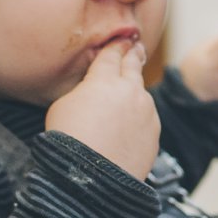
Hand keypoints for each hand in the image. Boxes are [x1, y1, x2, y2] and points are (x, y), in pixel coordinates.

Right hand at [46, 39, 158, 177]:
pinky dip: (140, 115)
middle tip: (135, 47)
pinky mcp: (154, 131)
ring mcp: (146, 110)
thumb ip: (83, 90)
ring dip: (136, 89)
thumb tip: (93, 90)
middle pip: (133, 65)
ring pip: (142, 93)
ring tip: (130, 90)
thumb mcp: (63, 105)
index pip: (111, 55)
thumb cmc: (69, 140)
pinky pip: (147, 117)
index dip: (115, 46)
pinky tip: (132, 122)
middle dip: (132, 55)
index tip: (120, 40)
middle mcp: (130, 90)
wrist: (93, 177)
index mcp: (104, 79)